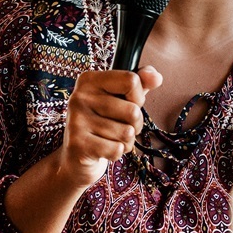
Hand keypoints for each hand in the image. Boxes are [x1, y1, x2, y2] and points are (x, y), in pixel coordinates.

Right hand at [59, 66, 162, 187]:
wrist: (76, 155)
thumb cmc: (104, 121)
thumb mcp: (122, 98)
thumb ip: (141, 83)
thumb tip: (156, 78)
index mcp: (89, 80)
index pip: (131, 80)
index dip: (138, 97)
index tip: (127, 103)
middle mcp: (79, 97)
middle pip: (133, 110)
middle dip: (135, 124)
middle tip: (119, 126)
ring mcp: (76, 120)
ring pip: (127, 132)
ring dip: (126, 140)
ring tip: (111, 138)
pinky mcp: (78, 144)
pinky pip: (117, 149)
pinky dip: (117, 152)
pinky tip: (104, 150)